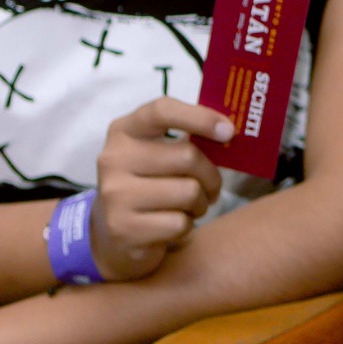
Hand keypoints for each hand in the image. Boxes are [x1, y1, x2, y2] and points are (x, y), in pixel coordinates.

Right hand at [90, 99, 229, 281]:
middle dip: (211, 175)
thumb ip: (187, 137)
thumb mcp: (157, 152)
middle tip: (211, 186)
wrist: (115, 232)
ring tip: (189, 206)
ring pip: (189, 192)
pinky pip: (180, 223)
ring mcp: (116, 195)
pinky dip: (186, 225)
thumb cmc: (149, 182)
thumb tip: (228, 130)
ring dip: (201, 203)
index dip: (200, 117)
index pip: (162, 111)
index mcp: (124, 131)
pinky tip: (171, 223)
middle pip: (188, 156)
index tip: (228, 130)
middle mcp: (114, 159)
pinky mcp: (124, 229)